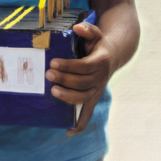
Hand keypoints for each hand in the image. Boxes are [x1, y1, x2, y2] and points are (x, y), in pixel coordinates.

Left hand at [47, 21, 114, 135]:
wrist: (113, 57)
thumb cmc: (98, 45)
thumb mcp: (96, 33)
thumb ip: (87, 29)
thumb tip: (77, 28)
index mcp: (101, 62)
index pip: (84, 66)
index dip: (69, 66)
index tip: (53, 62)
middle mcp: (100, 78)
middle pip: (82, 83)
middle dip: (64, 79)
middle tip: (48, 74)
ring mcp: (97, 91)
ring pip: (83, 98)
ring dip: (68, 97)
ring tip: (52, 91)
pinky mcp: (93, 99)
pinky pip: (87, 114)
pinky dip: (79, 125)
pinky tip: (67, 132)